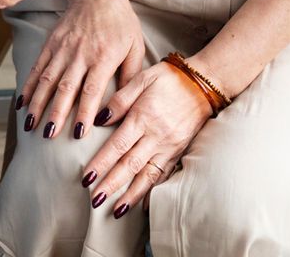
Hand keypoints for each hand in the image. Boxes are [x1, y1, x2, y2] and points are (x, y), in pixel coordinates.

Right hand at [17, 0, 144, 140]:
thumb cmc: (121, 23)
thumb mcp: (135, 47)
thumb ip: (130, 77)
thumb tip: (124, 106)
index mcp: (103, 57)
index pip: (92, 90)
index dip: (84, 112)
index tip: (79, 133)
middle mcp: (80, 53)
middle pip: (65, 88)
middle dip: (55, 113)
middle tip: (48, 135)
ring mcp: (62, 47)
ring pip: (47, 79)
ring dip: (38, 103)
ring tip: (31, 125)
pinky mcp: (51, 43)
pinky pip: (37, 67)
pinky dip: (29, 86)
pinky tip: (23, 103)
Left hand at [79, 59, 213, 219]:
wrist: (203, 84)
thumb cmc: (168, 79)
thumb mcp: (141, 79)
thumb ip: (119, 100)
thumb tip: (98, 119)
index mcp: (143, 117)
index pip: (117, 146)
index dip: (101, 163)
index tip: (87, 178)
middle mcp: (156, 136)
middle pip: (130, 165)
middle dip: (112, 184)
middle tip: (95, 200)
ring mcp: (169, 146)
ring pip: (148, 175)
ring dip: (132, 195)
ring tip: (116, 211)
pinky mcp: (179, 151)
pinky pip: (165, 175)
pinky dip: (154, 191)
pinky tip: (143, 205)